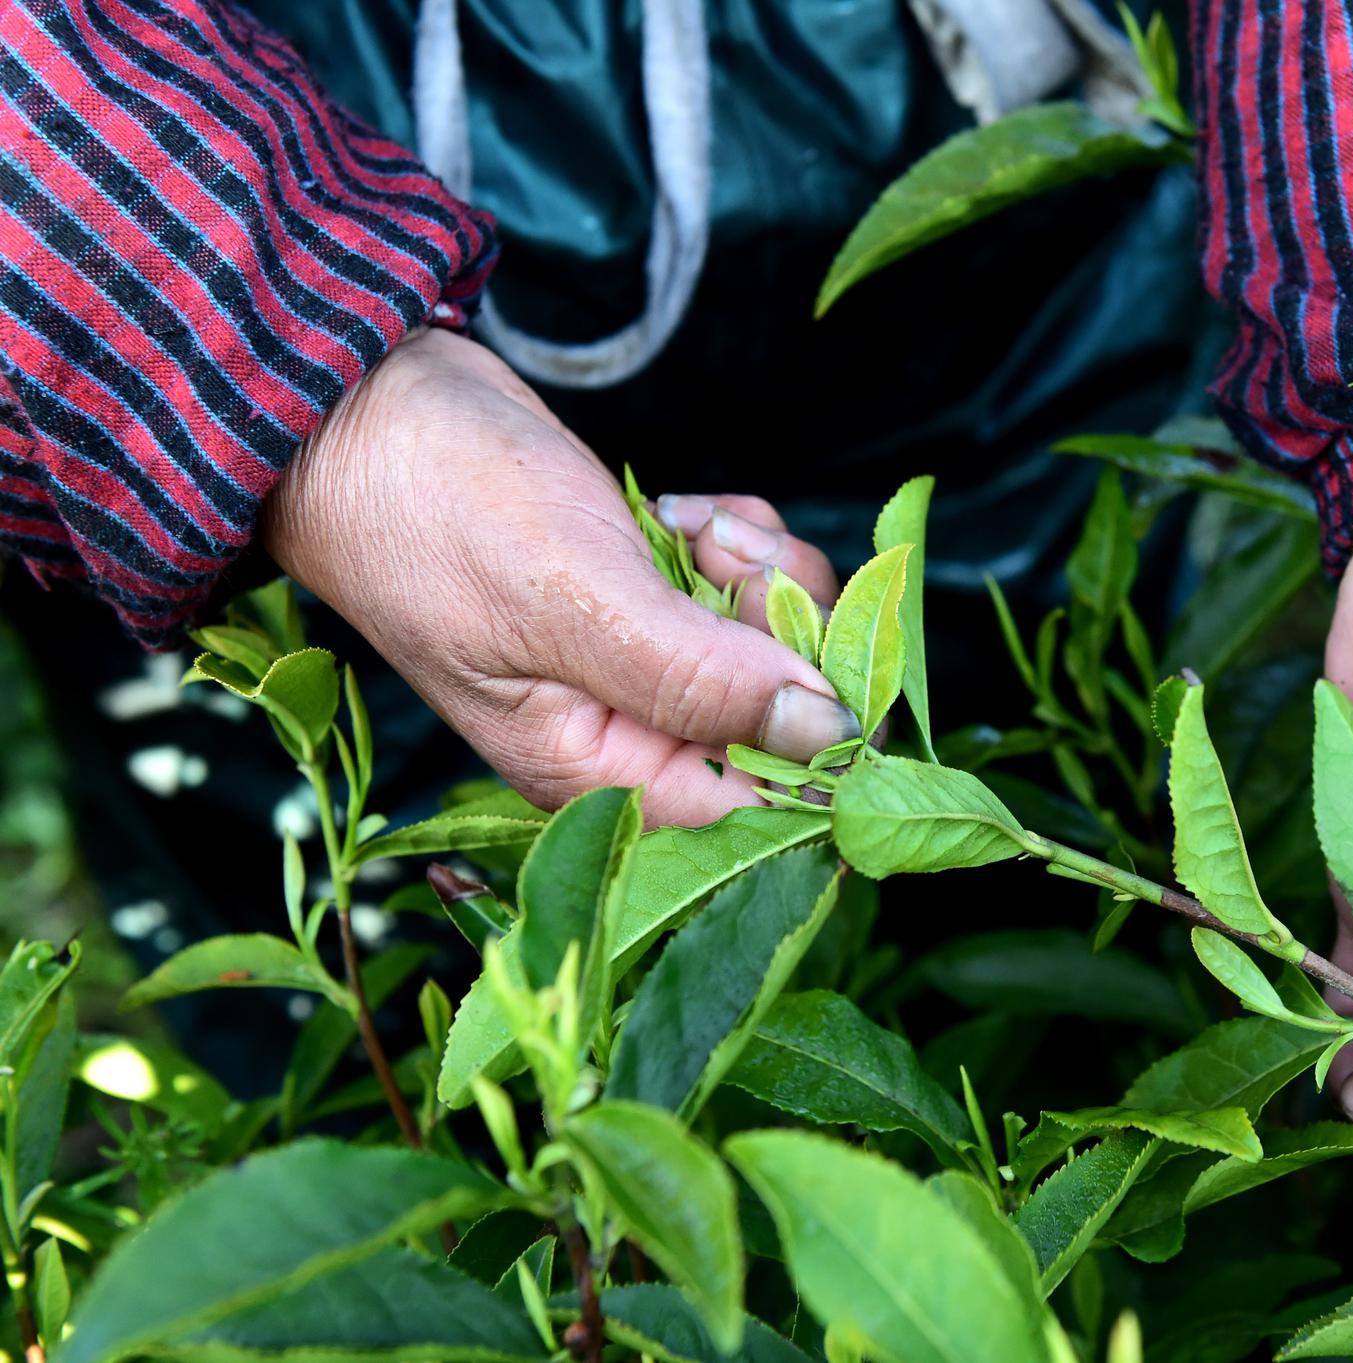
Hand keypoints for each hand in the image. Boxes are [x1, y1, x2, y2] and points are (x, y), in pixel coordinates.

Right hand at [264, 329, 855, 825]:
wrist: (367, 407)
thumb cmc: (436, 508)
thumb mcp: (574, 597)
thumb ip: (698, 679)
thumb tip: (825, 731)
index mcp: (601, 773)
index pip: (759, 812)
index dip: (823, 748)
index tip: (828, 655)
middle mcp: (633, 735)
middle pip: (793, 727)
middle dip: (791, 631)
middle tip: (725, 561)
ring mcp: (647, 668)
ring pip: (784, 647)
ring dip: (764, 573)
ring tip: (690, 529)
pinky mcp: (656, 605)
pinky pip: (752, 593)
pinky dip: (739, 545)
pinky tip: (681, 515)